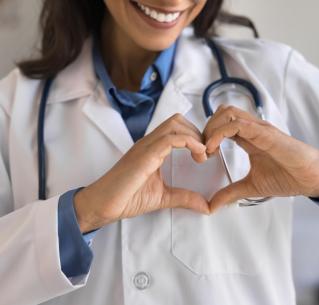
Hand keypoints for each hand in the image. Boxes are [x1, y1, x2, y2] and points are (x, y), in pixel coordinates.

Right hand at [74, 114, 209, 232]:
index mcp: (152, 148)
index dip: (195, 137)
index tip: (205, 154)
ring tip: (203, 155)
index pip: (177, 128)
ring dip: (195, 136)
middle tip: (206, 154)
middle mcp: (149, 143)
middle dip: (197, 133)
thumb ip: (184, 198)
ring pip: (175, 124)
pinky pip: (170, 139)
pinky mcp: (145, 155)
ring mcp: (146, 146)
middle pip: (178, 120)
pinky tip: (198, 155)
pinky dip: (189, 142)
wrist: (103, 205)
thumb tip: (206, 206)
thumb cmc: (127, 198)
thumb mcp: (163, 197)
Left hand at [203, 105, 318, 211]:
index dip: (207, 136)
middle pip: (221, 113)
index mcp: (248, 137)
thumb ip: (231, 192)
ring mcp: (258, 128)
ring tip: (207, 150)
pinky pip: (237, 124)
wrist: (312, 178)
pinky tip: (213, 149)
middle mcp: (252, 128)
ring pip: (227, 112)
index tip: (201, 156)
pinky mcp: (265, 133)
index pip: (221, 124)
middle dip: (205, 129)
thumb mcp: (251, 186)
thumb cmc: (287, 177)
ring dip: (211, 128)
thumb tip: (212, 205)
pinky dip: (220, 133)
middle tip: (201, 152)